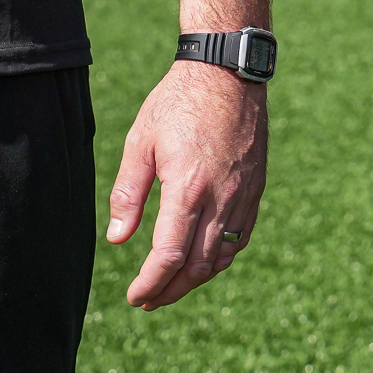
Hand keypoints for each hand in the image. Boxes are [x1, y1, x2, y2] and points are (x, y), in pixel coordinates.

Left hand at [105, 61, 266, 310]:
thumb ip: (128, 193)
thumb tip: (117, 238)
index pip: (168, 256)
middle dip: (171, 291)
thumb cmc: (177, 102)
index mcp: (187, 189)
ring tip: (171, 286)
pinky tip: (203, 261)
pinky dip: (220, 258)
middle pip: (196, 267)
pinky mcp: (255, 189)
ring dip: (195, 279)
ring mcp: (243, 196)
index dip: (150, 283)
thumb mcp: (140, 141)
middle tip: (149, 300)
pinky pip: (240, 237)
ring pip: (221, 257)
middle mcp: (220, 199)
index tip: (135, 297)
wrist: (227, 72)